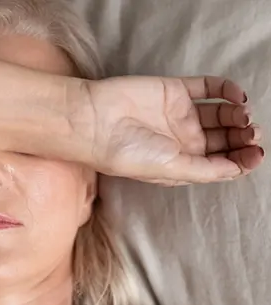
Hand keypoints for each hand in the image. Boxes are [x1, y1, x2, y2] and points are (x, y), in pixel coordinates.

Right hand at [84, 76, 263, 184]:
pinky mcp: (174, 91)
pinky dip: (227, 90)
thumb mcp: (170, 171)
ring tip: (243, 115)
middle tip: (252, 133)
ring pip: (221, 114)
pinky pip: (208, 88)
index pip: (220, 163)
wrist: (95, 121)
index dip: (242, 160)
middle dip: (243, 137)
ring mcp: (179, 114)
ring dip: (238, 115)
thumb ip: (206, 170)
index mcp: (180, 164)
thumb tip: (237, 169)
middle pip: (224, 138)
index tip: (255, 154)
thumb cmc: (125, 153)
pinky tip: (235, 96)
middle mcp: (182, 140)